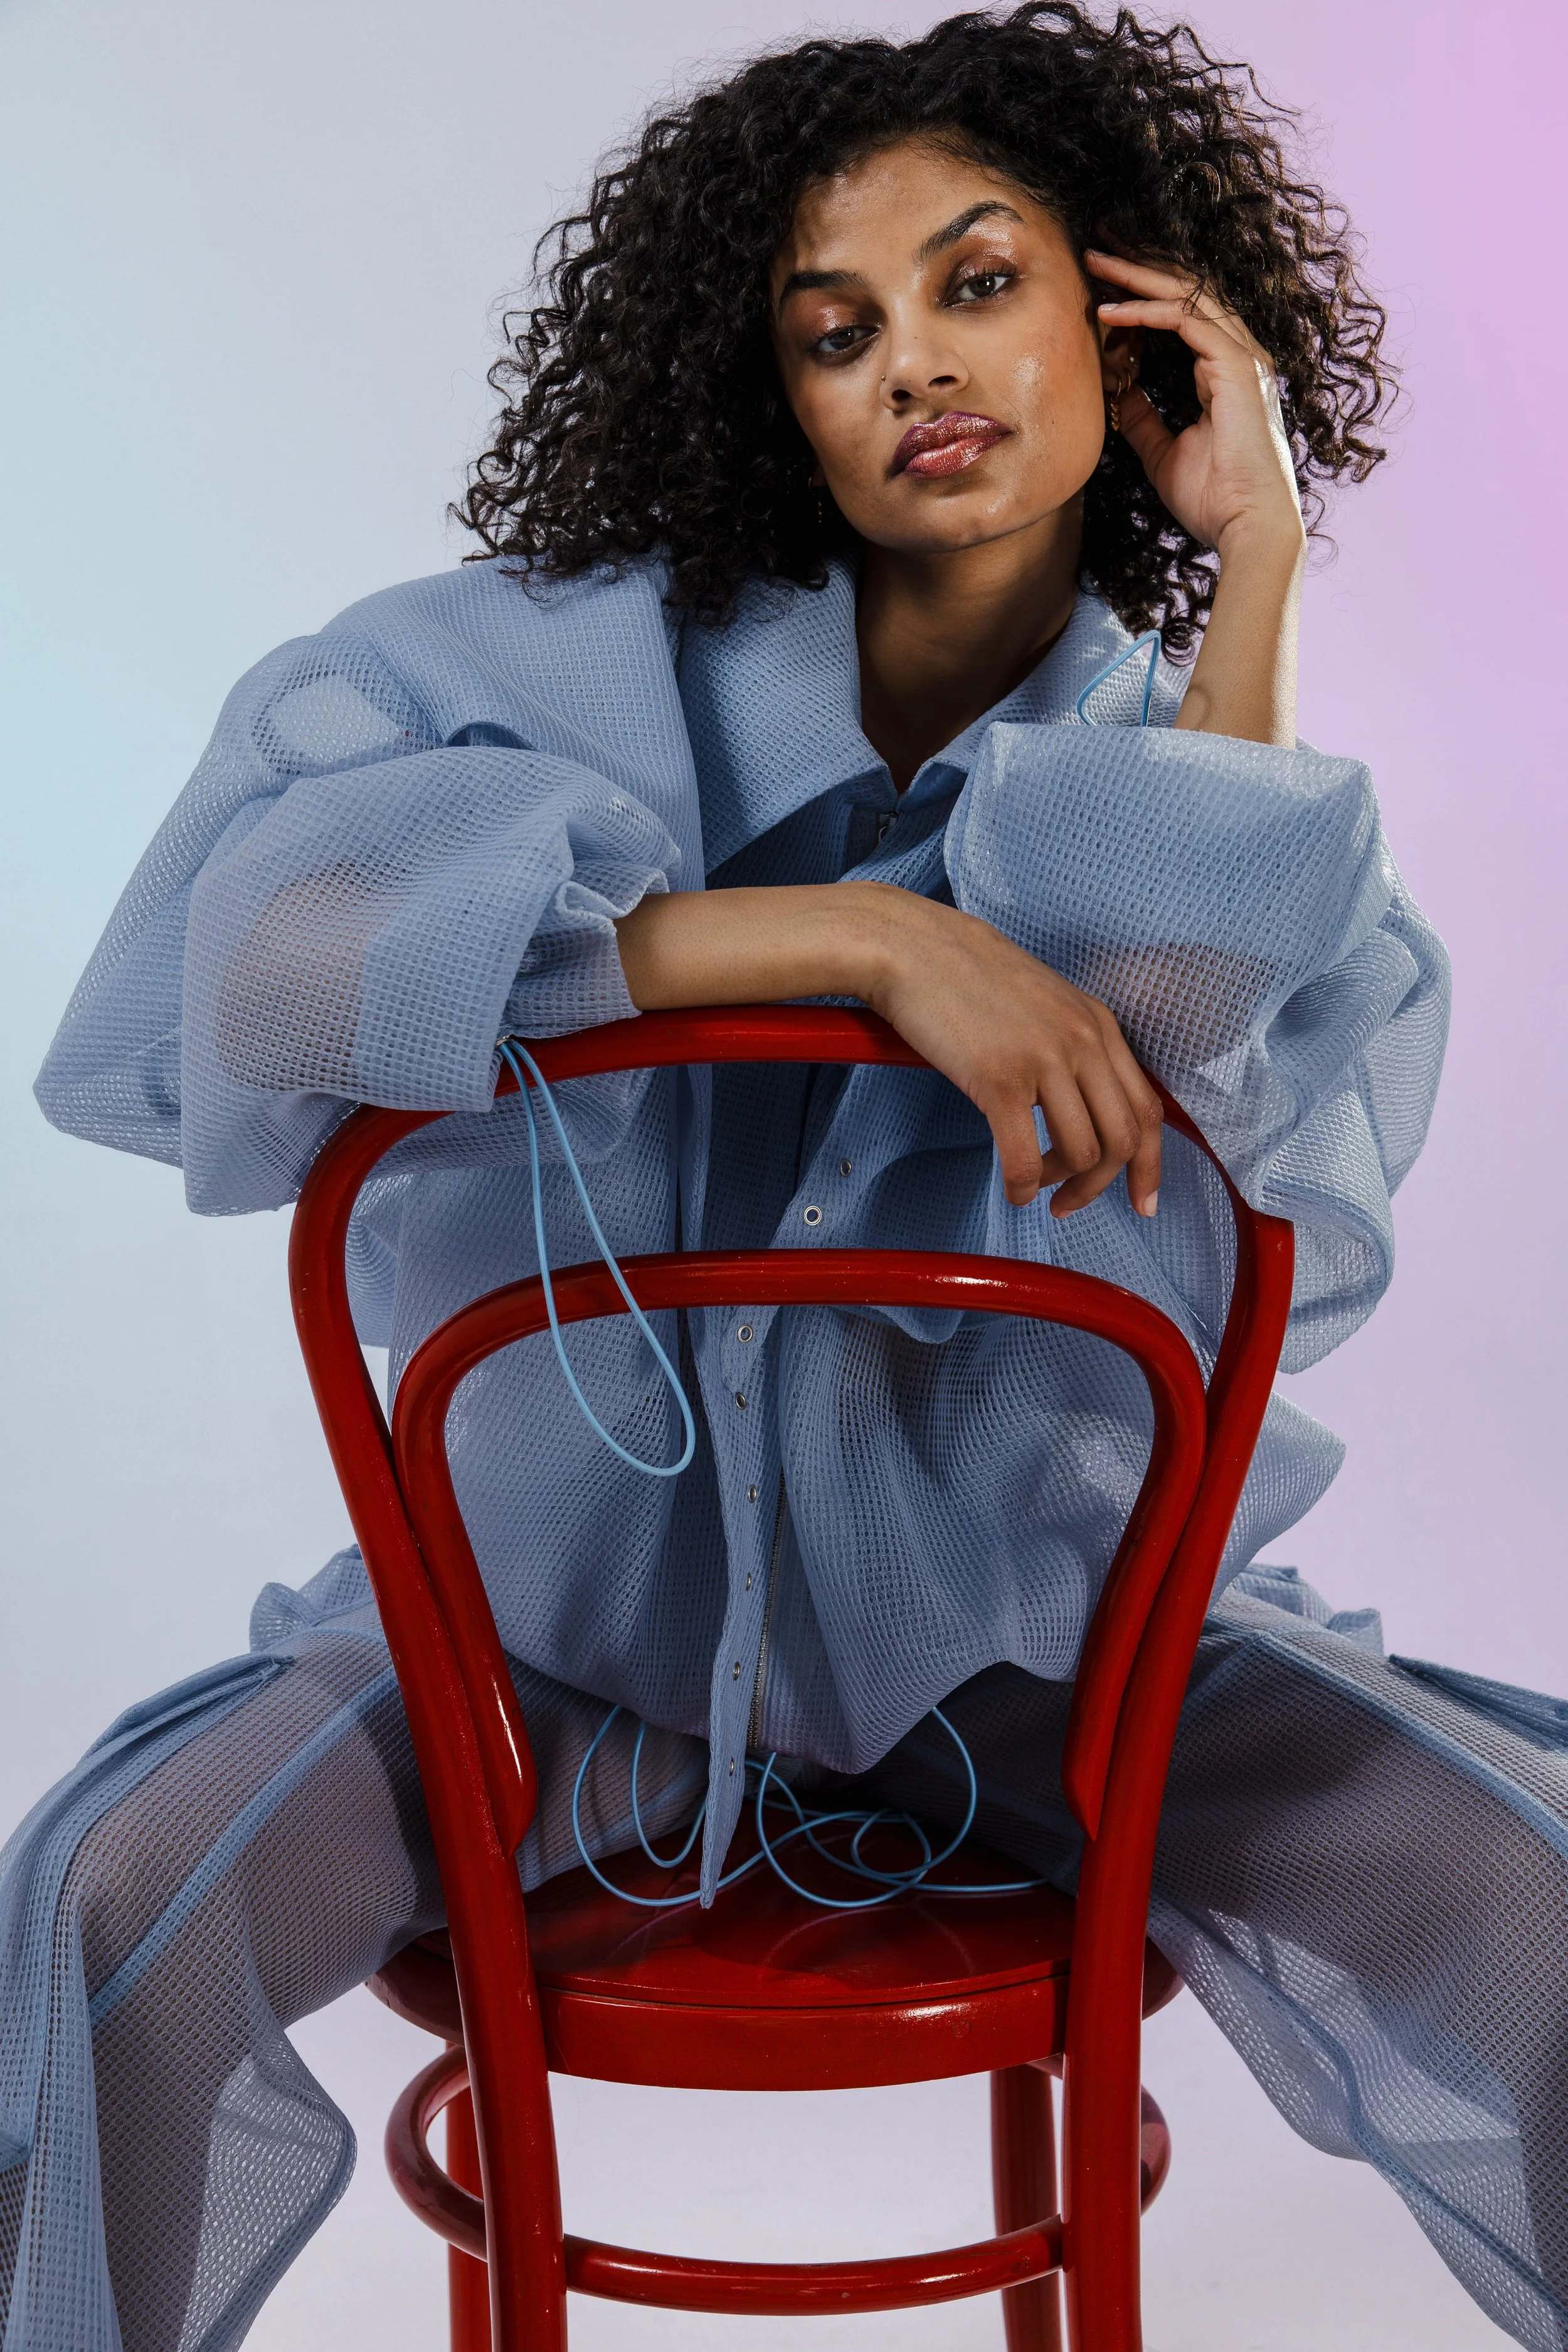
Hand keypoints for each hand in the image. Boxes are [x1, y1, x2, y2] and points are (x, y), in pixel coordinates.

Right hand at [859, 887, 1162, 1216]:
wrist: (913, 947)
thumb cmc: (967, 976)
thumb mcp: (1045, 1003)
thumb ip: (1074, 1046)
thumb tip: (1083, 1107)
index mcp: (1099, 1024)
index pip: (1148, 1109)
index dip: (1150, 1166)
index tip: (1142, 1201)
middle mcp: (1083, 1041)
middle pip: (1124, 1140)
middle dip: (1101, 1185)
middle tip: (1069, 1202)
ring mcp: (1044, 1059)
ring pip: (1084, 1153)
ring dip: (1060, 1184)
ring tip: (1032, 1183)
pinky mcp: (1000, 1078)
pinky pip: (1025, 1157)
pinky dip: (1023, 1186)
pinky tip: (1012, 1189)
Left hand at [1087, 250, 1304, 561]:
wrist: (1247, 528)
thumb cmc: (1214, 501)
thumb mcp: (1164, 455)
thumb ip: (1146, 420)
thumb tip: (1124, 395)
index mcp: (1227, 372)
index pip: (1184, 314)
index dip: (1143, 293)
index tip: (1102, 282)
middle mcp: (1240, 355)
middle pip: (1187, 292)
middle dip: (1139, 266)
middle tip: (1096, 246)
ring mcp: (1243, 357)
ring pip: (1186, 295)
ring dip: (1137, 275)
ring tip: (1096, 261)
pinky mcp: (1237, 366)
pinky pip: (1186, 319)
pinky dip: (1145, 312)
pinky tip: (1109, 311)